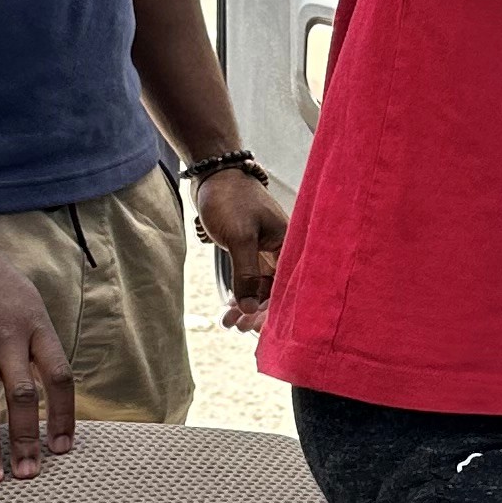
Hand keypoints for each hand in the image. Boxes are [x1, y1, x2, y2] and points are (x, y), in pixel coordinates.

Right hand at [0, 213, 73, 483]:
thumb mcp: (22, 299)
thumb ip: (32, 342)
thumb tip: (41, 390)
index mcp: (34, 322)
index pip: (59, 376)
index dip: (63, 416)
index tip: (62, 448)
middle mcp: (5, 334)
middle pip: (23, 397)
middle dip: (27, 440)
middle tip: (27, 474)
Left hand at [194, 169, 289, 332]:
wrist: (213, 174)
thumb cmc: (230, 199)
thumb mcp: (239, 237)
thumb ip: (246, 274)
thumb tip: (249, 309)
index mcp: (287, 242)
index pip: (287, 284)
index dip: (274, 309)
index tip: (256, 328)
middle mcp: (280, 248)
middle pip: (275, 289)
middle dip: (256, 310)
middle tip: (237, 326)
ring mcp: (265, 249)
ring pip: (260, 286)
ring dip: (245, 304)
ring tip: (226, 321)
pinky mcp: (251, 249)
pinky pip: (250, 278)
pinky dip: (239, 292)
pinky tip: (228, 306)